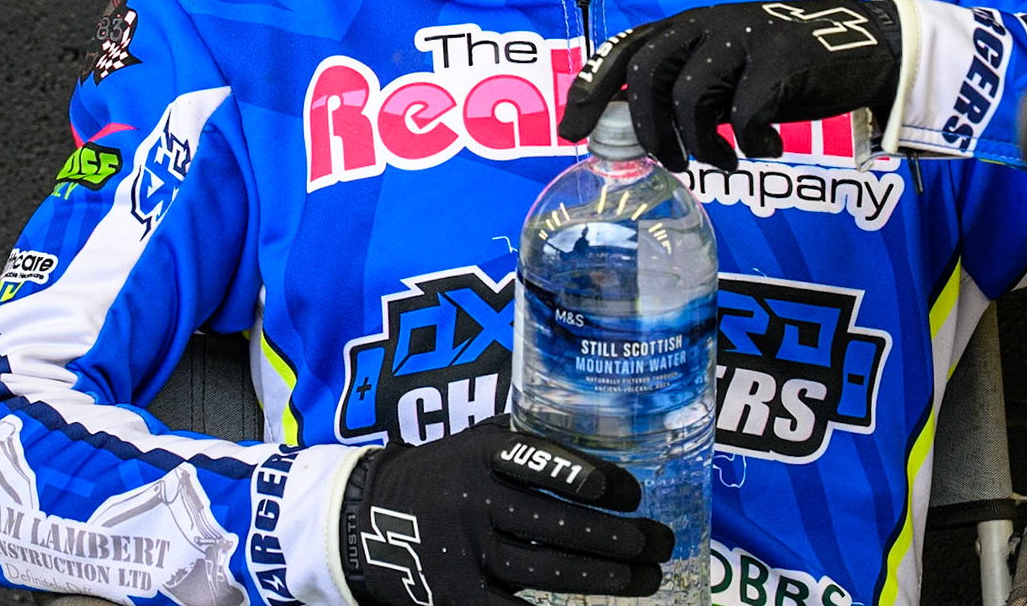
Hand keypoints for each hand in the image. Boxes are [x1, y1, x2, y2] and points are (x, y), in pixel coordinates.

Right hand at [339, 417, 672, 605]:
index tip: (631, 492)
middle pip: (556, 524)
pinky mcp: (458, 593)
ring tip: (647, 578)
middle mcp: (474, 499)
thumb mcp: (474, 441)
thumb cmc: (442, 474)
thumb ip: (526, 442)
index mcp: (481, 453)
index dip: (589, 477)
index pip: (541, 462)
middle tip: (660, 543)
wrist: (366, 519)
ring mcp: (466, 550)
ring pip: (546, 569)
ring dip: (605, 577)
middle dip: (617, 537)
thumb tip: (603, 436)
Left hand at [558, 0, 902, 170]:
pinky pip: (745, 113)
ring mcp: (745, 35)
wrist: (865, 46)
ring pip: (691, 96)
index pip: (624, 50)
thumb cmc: (786, 69)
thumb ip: (688, 87)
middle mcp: (709, 23)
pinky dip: (751, 142)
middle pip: (648, 72)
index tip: (572, 132)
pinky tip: (767, 147)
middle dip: (650, 129)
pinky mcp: (781, 56)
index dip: (592, 89)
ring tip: (724, 161)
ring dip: (701, 143)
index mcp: (689, 26)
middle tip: (672, 162)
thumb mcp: (728, 73)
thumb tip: (638, 128)